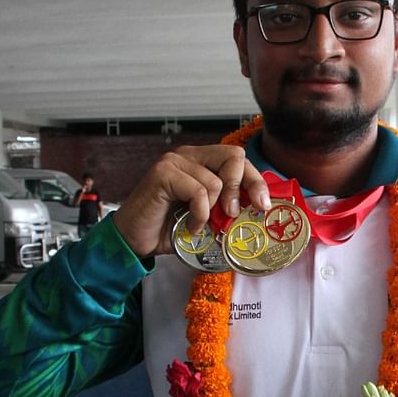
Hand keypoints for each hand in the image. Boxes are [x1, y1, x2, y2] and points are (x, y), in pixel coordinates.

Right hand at [112, 143, 270, 257]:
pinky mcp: (163, 174)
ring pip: (216, 182)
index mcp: (201, 161)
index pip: (238, 159)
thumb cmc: (168, 228)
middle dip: (241, 188)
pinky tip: (189, 225)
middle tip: (232, 213)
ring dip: (212, 212)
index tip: (263, 204)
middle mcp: (188, 156)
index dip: (255, 180)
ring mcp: (174, 162)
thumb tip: (258, 212)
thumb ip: (228, 207)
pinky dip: (198, 215)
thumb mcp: (208, 217)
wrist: (134, 240)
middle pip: (234, 157)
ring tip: (197, 224)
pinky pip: (198, 193)